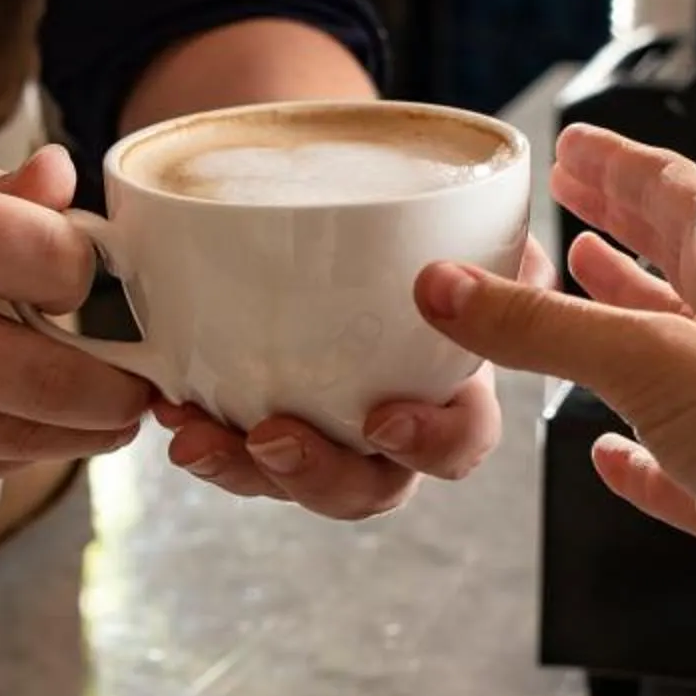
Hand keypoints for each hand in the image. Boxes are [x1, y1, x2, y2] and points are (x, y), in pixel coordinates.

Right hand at [0, 128, 150, 497]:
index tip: (99, 282)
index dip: (91, 274)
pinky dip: (16, 454)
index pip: (41, 257)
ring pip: (16, 437)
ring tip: (110, 413)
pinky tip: (33, 430)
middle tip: (143, 382)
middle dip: (118, 386)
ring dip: (82, 432)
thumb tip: (72, 187)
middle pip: (45, 376)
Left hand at [157, 238, 555, 521]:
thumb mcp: (472, 232)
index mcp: (451, 393)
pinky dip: (200, 430)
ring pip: (288, 480)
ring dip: (239, 469)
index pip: (460, 444)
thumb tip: (527, 263)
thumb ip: (502, 251)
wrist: (344, 207)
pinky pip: (232, 445)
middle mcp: (388, 430)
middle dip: (317, 477)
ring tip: (192, 435)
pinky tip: (167, 402)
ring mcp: (323, 431)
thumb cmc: (424, 232)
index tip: (384, 422)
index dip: (430, 445)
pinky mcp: (261, 416)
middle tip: (270, 440)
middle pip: (366, 487)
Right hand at [414, 127, 695, 692]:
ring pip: (664, 356)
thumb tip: (448, 286)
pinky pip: (670, 462)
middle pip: (671, 260)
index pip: (674, 192)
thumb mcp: (656, 360)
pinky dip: (631, 454)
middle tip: (565, 200)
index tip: (574, 145)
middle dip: (615, 226)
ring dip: (614, 325)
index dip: (619, 164)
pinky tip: (603, 453)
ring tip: (569, 294)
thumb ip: (546, 327)